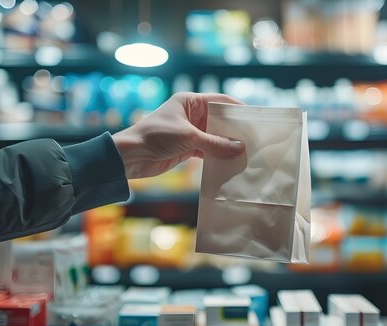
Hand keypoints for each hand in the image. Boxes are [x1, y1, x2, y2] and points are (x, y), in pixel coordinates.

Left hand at [112, 92, 244, 178]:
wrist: (131, 157)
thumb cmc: (156, 136)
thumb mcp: (189, 137)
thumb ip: (215, 143)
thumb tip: (239, 148)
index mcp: (190, 102)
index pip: (221, 102)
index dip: (238, 109)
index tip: (255, 118)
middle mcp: (192, 115)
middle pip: (220, 121)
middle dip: (235, 130)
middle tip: (255, 139)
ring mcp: (190, 132)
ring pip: (215, 137)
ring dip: (227, 145)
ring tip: (247, 152)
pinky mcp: (187, 148)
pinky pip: (208, 150)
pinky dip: (217, 156)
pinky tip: (230, 162)